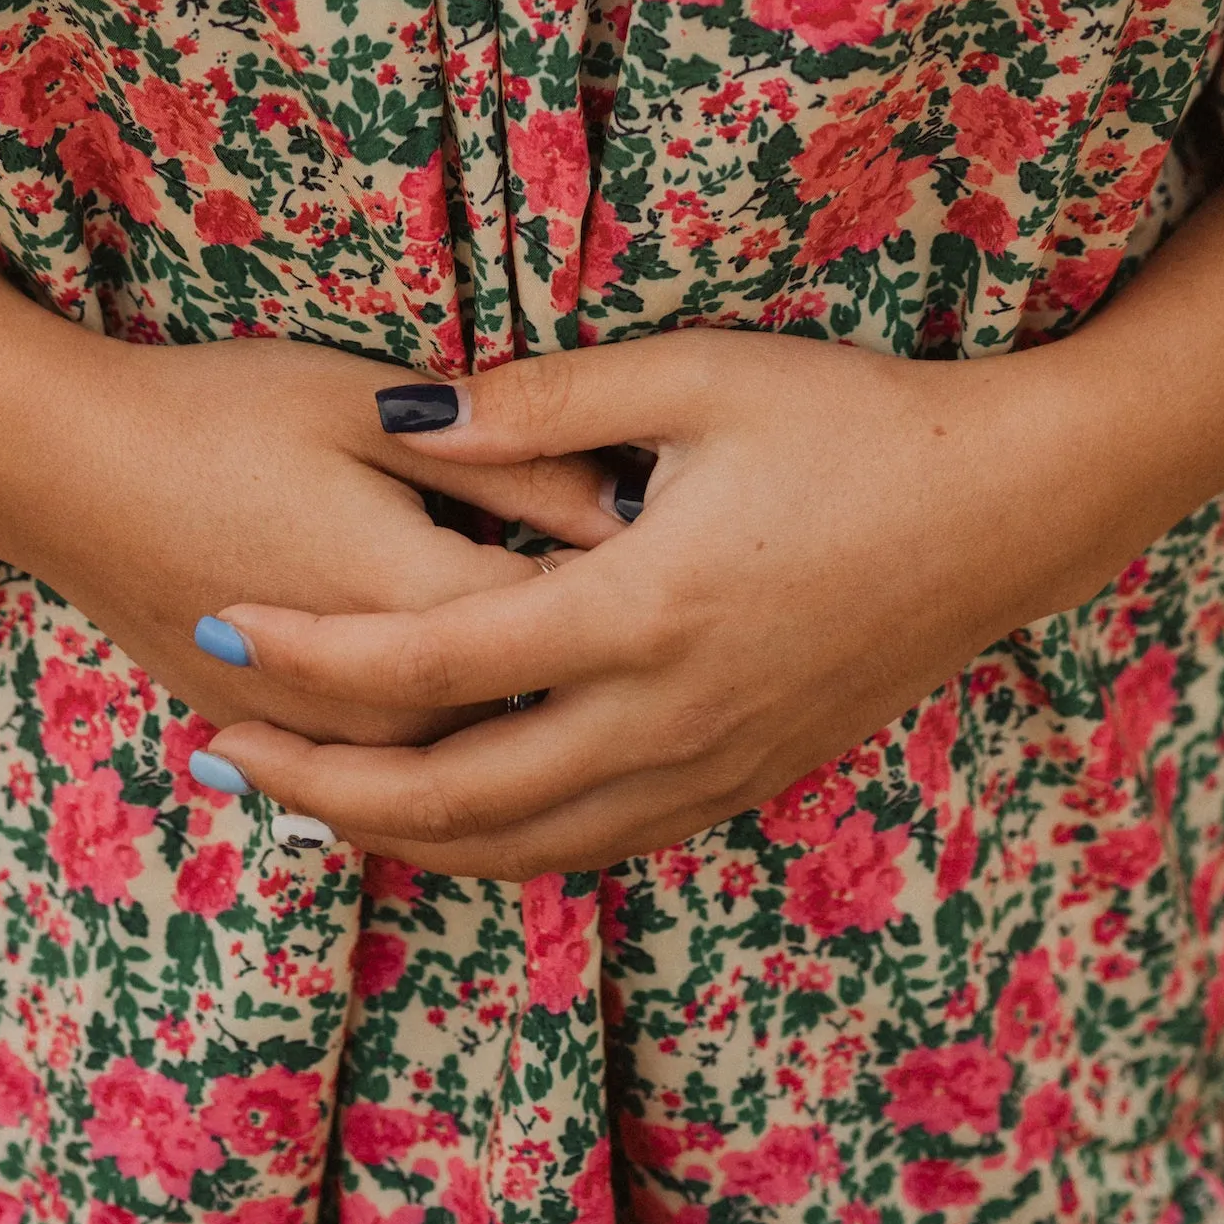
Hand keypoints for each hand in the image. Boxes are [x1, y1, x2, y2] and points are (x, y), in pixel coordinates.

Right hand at [0, 334, 627, 753]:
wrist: (61, 467)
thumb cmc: (220, 411)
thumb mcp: (371, 405)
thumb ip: (506, 461)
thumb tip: (634, 503)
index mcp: (418, 607)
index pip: (573, 618)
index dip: (639, 579)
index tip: (689, 537)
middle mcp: (378, 708)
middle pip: (533, 710)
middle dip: (597, 665)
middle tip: (662, 613)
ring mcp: (323, 743)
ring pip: (468, 767)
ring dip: (535, 729)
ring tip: (601, 676)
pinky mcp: (277, 746)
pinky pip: (395, 780)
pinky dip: (455, 755)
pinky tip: (501, 727)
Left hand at [194, 330, 1133, 874]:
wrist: (1011, 506)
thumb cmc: (856, 418)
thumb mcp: (699, 375)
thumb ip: (544, 403)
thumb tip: (405, 409)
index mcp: (643, 612)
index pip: (430, 662)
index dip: (309, 654)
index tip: (214, 626)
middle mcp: (670, 718)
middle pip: (452, 799)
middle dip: (317, 784)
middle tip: (212, 745)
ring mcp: (714, 766)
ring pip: (521, 849)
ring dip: (395, 834)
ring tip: (300, 796)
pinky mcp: (746, 779)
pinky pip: (595, 846)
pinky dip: (497, 844)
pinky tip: (446, 812)